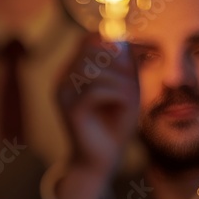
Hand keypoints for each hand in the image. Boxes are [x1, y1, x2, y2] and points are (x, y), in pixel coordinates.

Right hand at [54, 34, 138, 198]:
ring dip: (122, 81)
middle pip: (93, 50)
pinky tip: (125, 106)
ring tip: (132, 98)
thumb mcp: (127, 87)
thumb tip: (124, 39)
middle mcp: (63, 79)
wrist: (102, 159)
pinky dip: (118, 95)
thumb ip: (126, 63)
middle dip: (120, 63)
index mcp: (73, 70)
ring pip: (95, 70)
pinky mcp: (69, 110)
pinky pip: (97, 90)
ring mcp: (63, 94)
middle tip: (133, 84)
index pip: (89, 39)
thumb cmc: (115, 123)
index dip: (114, 42)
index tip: (135, 61)